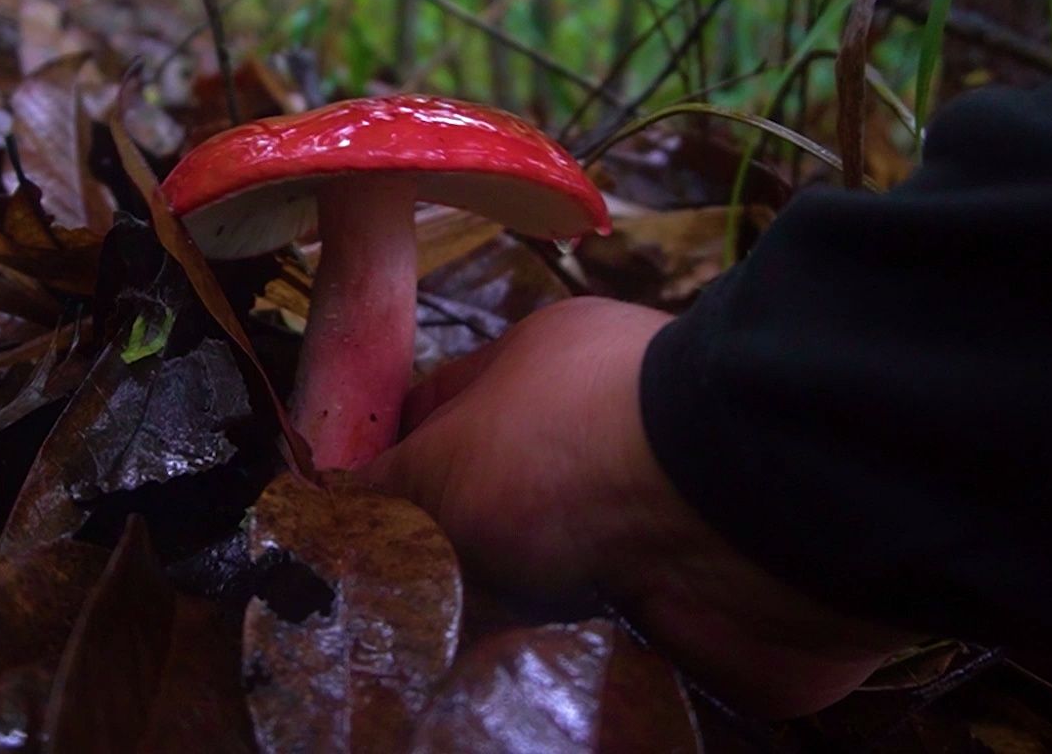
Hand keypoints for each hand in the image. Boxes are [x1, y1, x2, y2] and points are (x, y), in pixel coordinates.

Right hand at [364, 296, 915, 717]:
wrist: (730, 520)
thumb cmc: (569, 450)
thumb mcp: (443, 461)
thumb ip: (382, 491)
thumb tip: (321, 510)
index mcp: (543, 373)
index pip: (441, 409)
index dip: (388, 464)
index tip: (340, 528)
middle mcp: (596, 441)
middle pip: (490, 511)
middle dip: (442, 564)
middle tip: (386, 613)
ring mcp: (644, 523)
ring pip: (541, 587)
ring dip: (500, 624)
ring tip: (438, 660)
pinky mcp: (682, 606)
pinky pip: (595, 645)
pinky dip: (557, 667)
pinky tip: (514, 679)